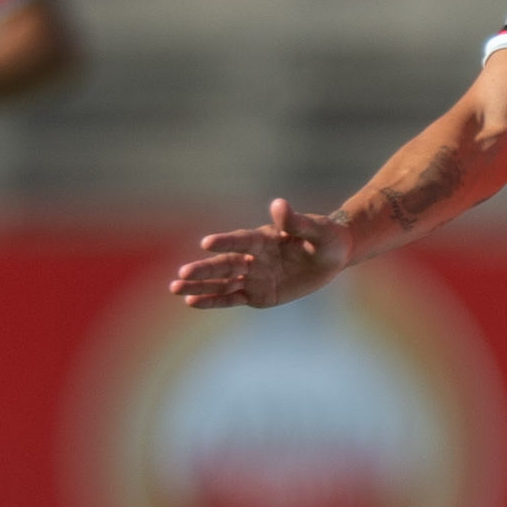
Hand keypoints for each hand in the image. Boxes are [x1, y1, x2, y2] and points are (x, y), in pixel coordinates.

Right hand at [169, 199, 354, 309]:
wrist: (332, 255)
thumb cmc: (325, 238)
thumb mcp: (317, 231)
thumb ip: (296, 222)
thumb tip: (279, 204)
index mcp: (265, 238)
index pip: (242, 241)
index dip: (227, 242)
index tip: (207, 243)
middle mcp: (254, 256)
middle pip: (226, 264)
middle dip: (205, 270)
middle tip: (182, 275)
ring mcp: (254, 275)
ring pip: (223, 282)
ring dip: (200, 286)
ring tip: (175, 289)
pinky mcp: (257, 293)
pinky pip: (233, 298)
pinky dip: (214, 300)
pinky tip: (192, 302)